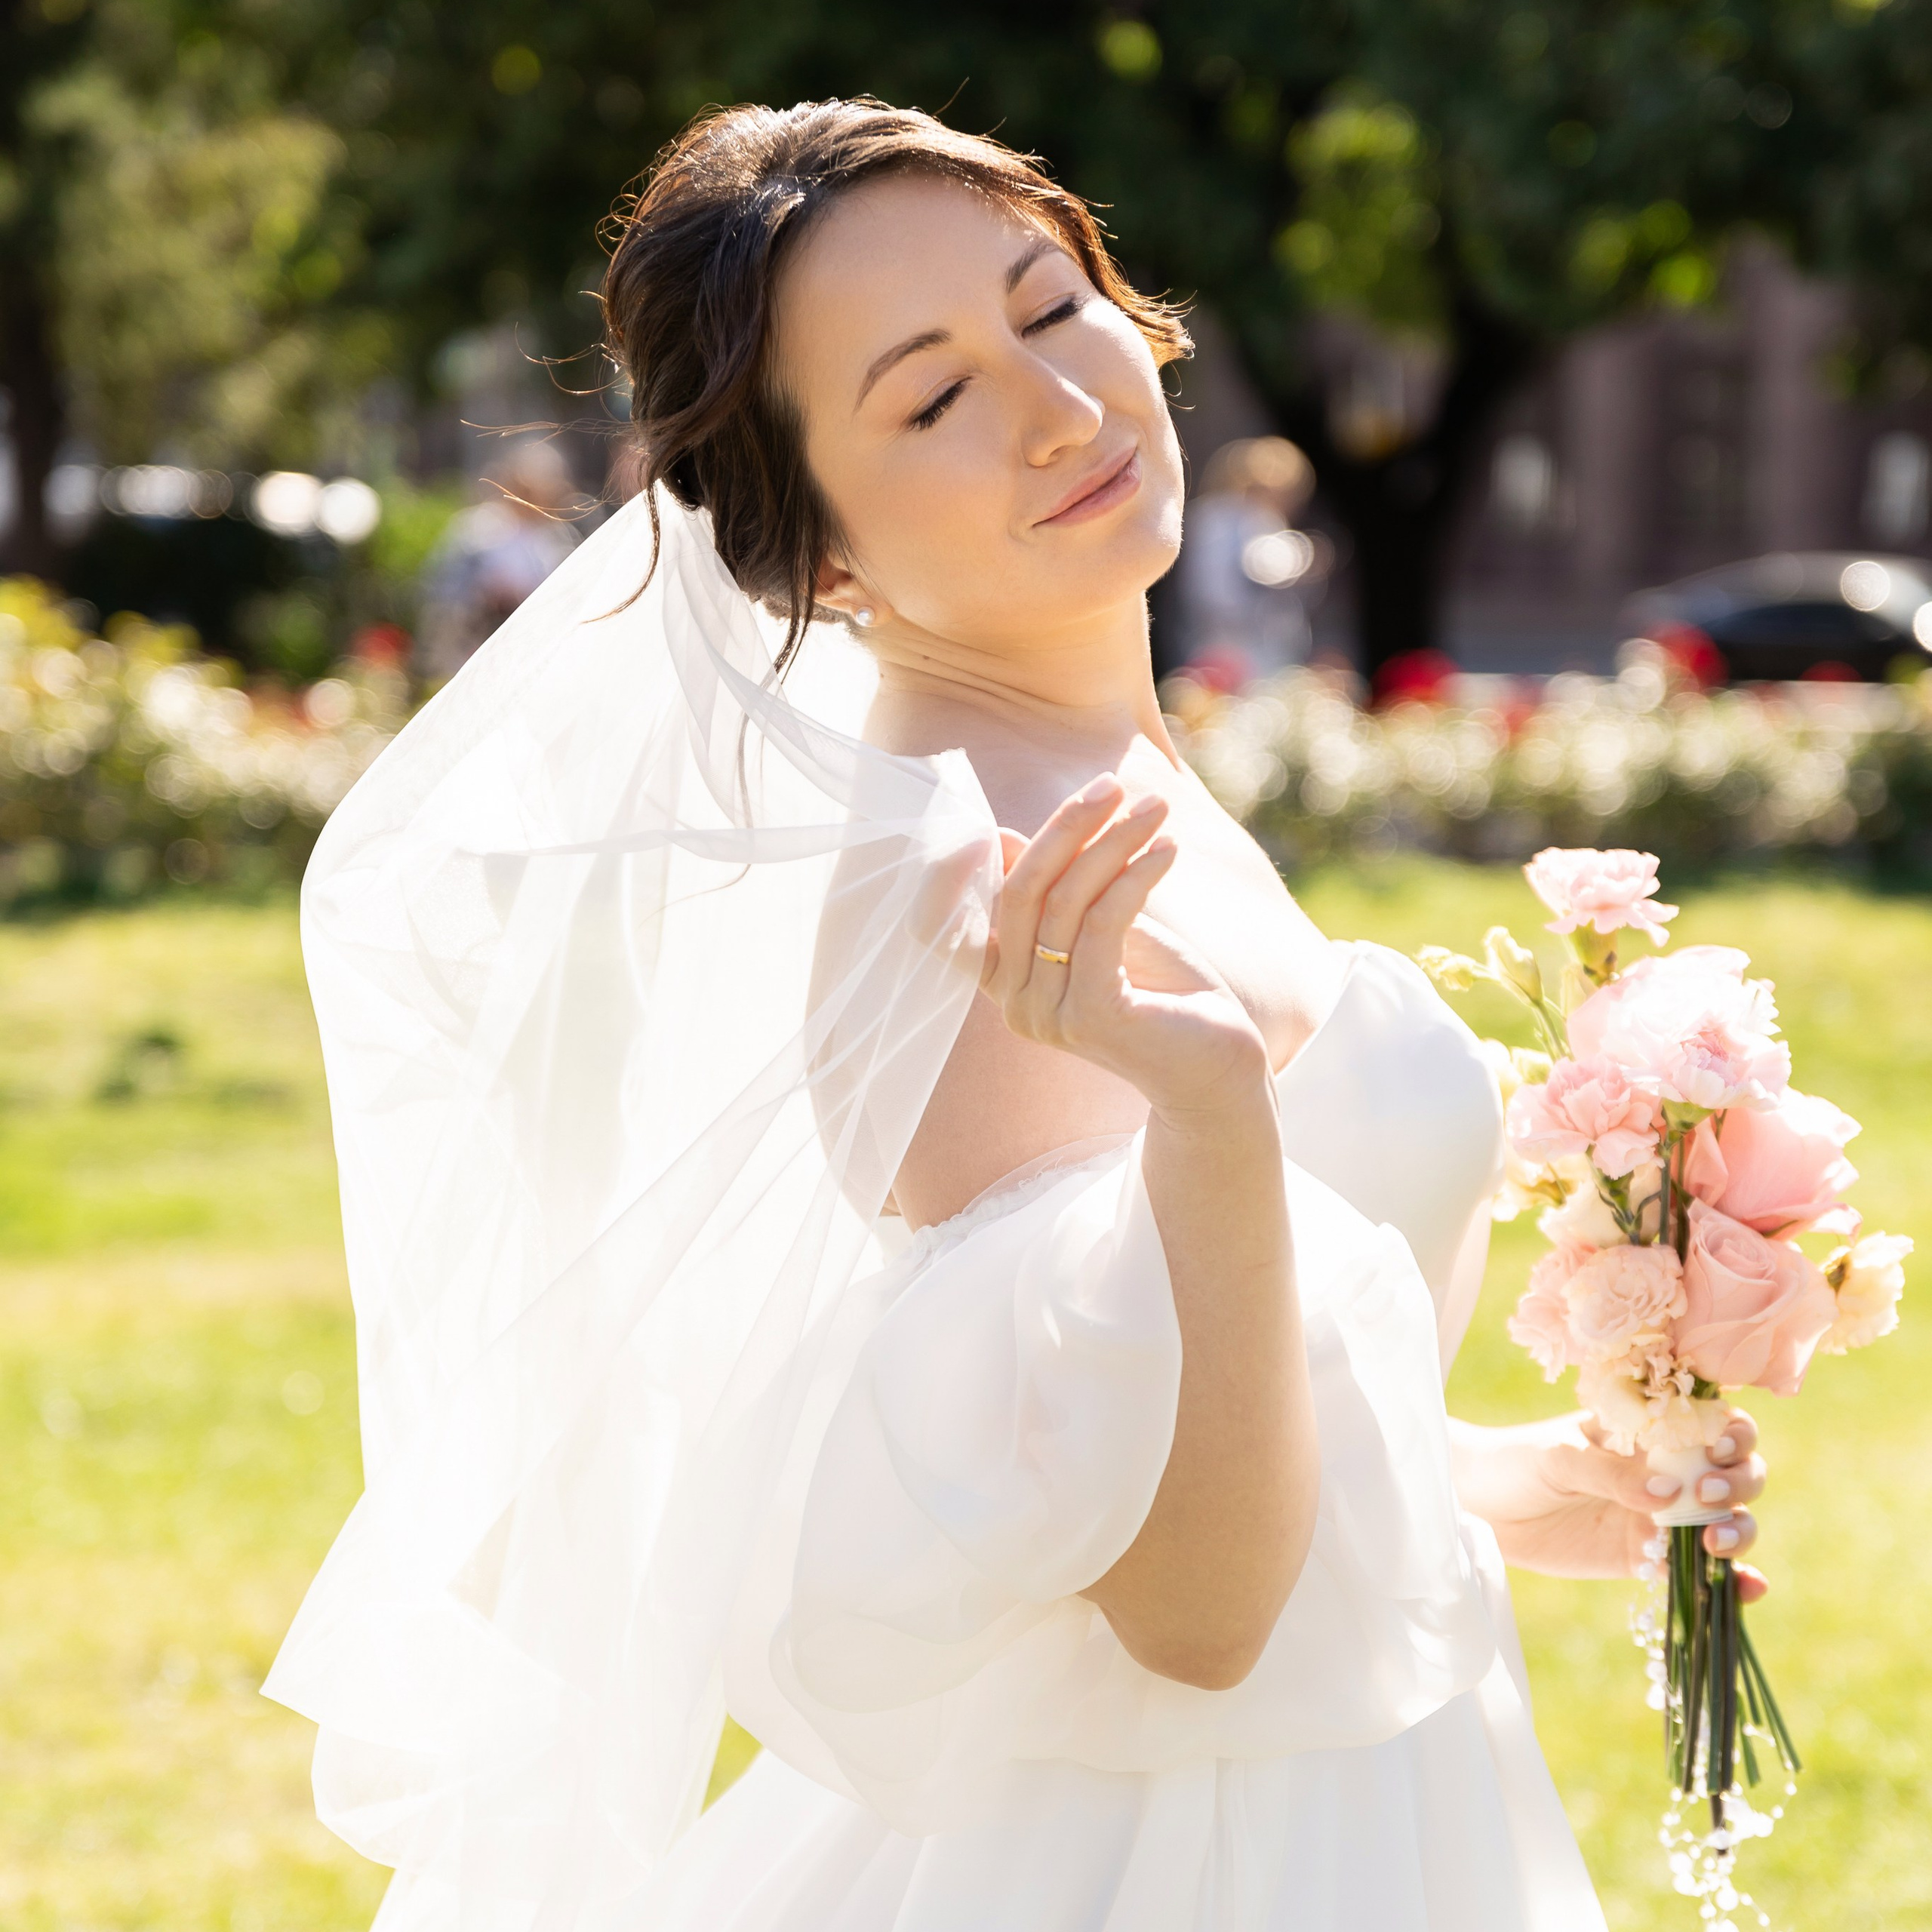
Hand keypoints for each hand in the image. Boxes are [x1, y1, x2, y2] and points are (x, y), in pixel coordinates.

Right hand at [981, 774, 1270, 1118]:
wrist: (1216, 1065)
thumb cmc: (1161, 993)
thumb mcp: (1100, 928)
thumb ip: (1054, 890)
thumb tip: (1000, 838)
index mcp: (1003, 985)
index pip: (962, 913)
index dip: (965, 862)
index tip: (1000, 814)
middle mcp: (1013, 1005)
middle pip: (1020, 891)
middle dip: (1066, 828)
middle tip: (1112, 783)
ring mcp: (1048, 1015)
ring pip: (1066, 901)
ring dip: (1113, 842)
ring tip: (1155, 808)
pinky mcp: (1093, 1016)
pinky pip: (1103, 923)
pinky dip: (1136, 876)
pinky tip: (1169, 849)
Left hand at [1451, 1407, 1768, 1602]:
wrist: (1481, 1507)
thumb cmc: (1517, 1462)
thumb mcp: (1558, 1458)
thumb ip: (1609, 1473)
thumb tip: (1667, 1493)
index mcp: (1648, 1429)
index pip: (1710, 1421)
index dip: (1731, 1431)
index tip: (1716, 1446)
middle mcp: (1666, 1470)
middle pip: (1735, 1471)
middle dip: (1738, 1482)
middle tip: (1703, 1495)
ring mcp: (1662, 1515)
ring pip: (1727, 1520)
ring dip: (1739, 1529)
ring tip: (1714, 1542)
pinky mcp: (1647, 1557)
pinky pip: (1699, 1570)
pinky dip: (1732, 1580)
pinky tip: (1750, 1587)